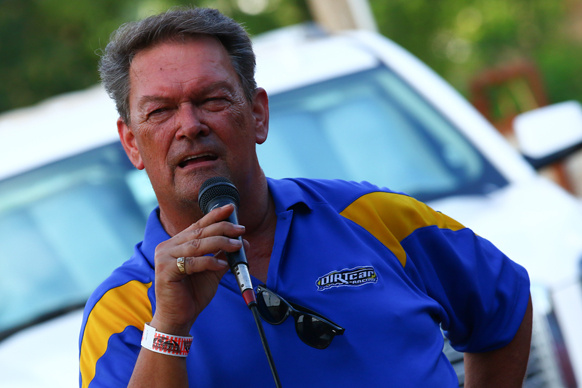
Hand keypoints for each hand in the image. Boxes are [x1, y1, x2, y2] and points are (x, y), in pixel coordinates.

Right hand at [150, 204, 245, 335]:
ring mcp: (165, 257)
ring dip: (220, 243)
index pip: (198, 225)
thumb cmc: (192, 294)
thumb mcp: (212, 270)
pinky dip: (210, 262)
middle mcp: (168, 246)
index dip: (215, 215)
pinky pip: (192, 262)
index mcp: (177, 243)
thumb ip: (223, 255)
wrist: (178, 318)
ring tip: (237, 245)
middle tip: (241, 229)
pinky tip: (222, 266)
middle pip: (200, 232)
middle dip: (223, 228)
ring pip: (198, 245)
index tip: (231, 208)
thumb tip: (242, 242)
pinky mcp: (166, 270)